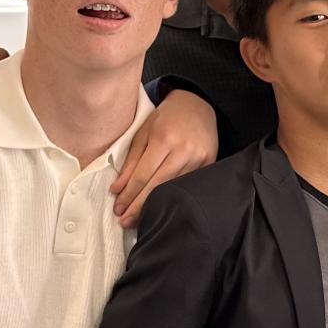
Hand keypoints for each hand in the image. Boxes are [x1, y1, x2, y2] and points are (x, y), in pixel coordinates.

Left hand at [112, 90, 217, 226]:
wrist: (197, 105)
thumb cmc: (166, 118)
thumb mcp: (143, 133)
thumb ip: (130, 162)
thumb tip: (117, 189)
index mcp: (163, 139)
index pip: (142, 175)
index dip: (129, 194)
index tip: (118, 209)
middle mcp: (183, 150)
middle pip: (157, 187)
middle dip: (139, 207)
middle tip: (125, 222)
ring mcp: (199, 159)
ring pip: (174, 190)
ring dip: (155, 207)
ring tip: (139, 220)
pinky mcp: (210, 164)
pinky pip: (189, 187)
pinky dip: (174, 199)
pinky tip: (163, 208)